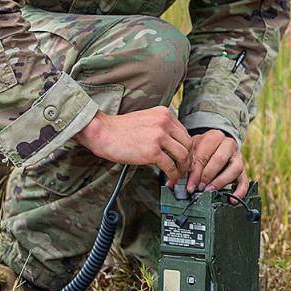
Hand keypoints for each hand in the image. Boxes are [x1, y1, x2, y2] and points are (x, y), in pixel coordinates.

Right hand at [74, 107, 190, 185]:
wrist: (102, 132)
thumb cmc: (120, 129)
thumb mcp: (146, 119)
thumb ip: (161, 127)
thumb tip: (173, 143)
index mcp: (164, 113)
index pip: (185, 132)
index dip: (186, 147)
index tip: (184, 156)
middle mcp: (164, 122)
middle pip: (188, 143)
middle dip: (188, 158)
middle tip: (184, 167)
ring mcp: (159, 136)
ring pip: (182, 155)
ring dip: (183, 168)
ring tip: (178, 174)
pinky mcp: (152, 151)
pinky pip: (170, 165)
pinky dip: (173, 174)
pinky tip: (170, 177)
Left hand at [186, 130, 248, 197]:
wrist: (215, 144)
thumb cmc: (201, 149)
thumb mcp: (192, 151)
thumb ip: (185, 165)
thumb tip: (174, 183)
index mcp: (214, 137)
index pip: (204, 155)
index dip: (195, 172)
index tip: (189, 185)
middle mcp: (228, 144)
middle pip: (219, 160)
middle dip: (207, 176)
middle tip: (199, 188)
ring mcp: (238, 157)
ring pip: (234, 169)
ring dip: (221, 182)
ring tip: (210, 191)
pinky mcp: (243, 169)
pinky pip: (244, 180)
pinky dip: (240, 191)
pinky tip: (232, 199)